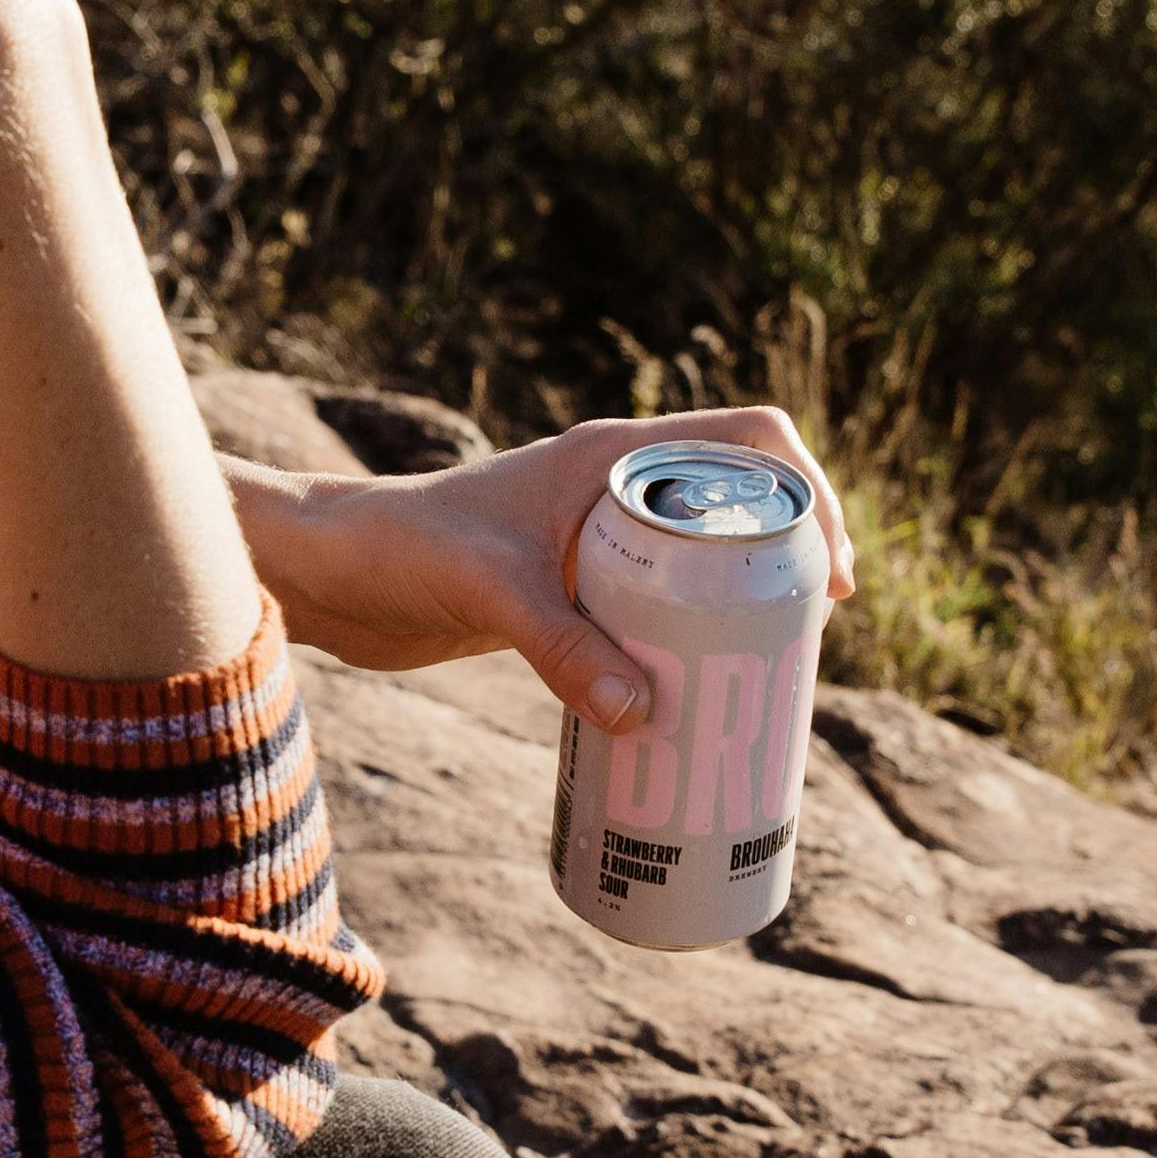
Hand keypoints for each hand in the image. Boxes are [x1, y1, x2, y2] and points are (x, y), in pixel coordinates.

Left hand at [277, 409, 854, 731]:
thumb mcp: (492, 593)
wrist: (325, 572)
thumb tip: (642, 716)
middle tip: (807, 641)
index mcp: (614, 455)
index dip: (811, 493)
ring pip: (700, 562)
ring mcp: (592, 541)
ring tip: (770, 680)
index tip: (831, 571)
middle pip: (739, 507)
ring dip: (741, 609)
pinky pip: (654, 610)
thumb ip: (563, 649)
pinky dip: (686, 647)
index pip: (751, 441)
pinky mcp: (568, 592)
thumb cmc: (399, 549)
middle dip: (788, 565)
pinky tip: (692, 703)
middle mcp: (614, 488)